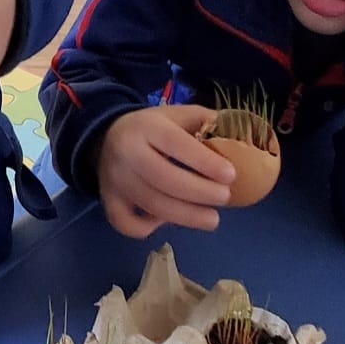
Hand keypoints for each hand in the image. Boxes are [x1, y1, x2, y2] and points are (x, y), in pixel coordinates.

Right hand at [95, 104, 235, 237]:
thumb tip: (238, 137)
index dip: (204, 162)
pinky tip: (166, 221)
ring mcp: (115, 179)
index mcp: (147, 126)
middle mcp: (127, 152)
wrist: (106, 137)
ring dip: (186, 216)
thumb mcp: (176, 115)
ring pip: (151, 204)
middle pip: (164, 178)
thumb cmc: (152, 128)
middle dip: (200, 192)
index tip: (231, 175)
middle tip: (225, 198)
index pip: (175, 144)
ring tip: (212, 219)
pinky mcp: (108, 200)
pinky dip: (146, 228)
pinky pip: (125, 222)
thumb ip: (205, 121)